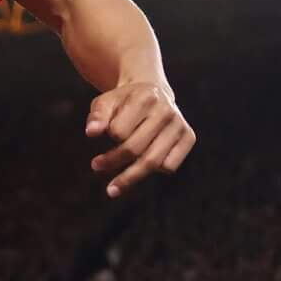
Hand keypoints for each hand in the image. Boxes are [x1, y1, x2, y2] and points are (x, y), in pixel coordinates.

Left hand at [86, 79, 194, 197]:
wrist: (153, 92)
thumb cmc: (124, 101)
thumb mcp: (107, 101)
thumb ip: (98, 115)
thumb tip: (91, 132)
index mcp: (144, 98)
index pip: (120, 131)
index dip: (108, 136)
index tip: (96, 136)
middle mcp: (165, 111)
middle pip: (136, 149)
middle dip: (113, 161)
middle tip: (95, 167)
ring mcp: (179, 124)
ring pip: (154, 162)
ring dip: (130, 177)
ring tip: (113, 188)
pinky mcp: (189, 136)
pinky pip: (170, 165)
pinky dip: (154, 171)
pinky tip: (140, 167)